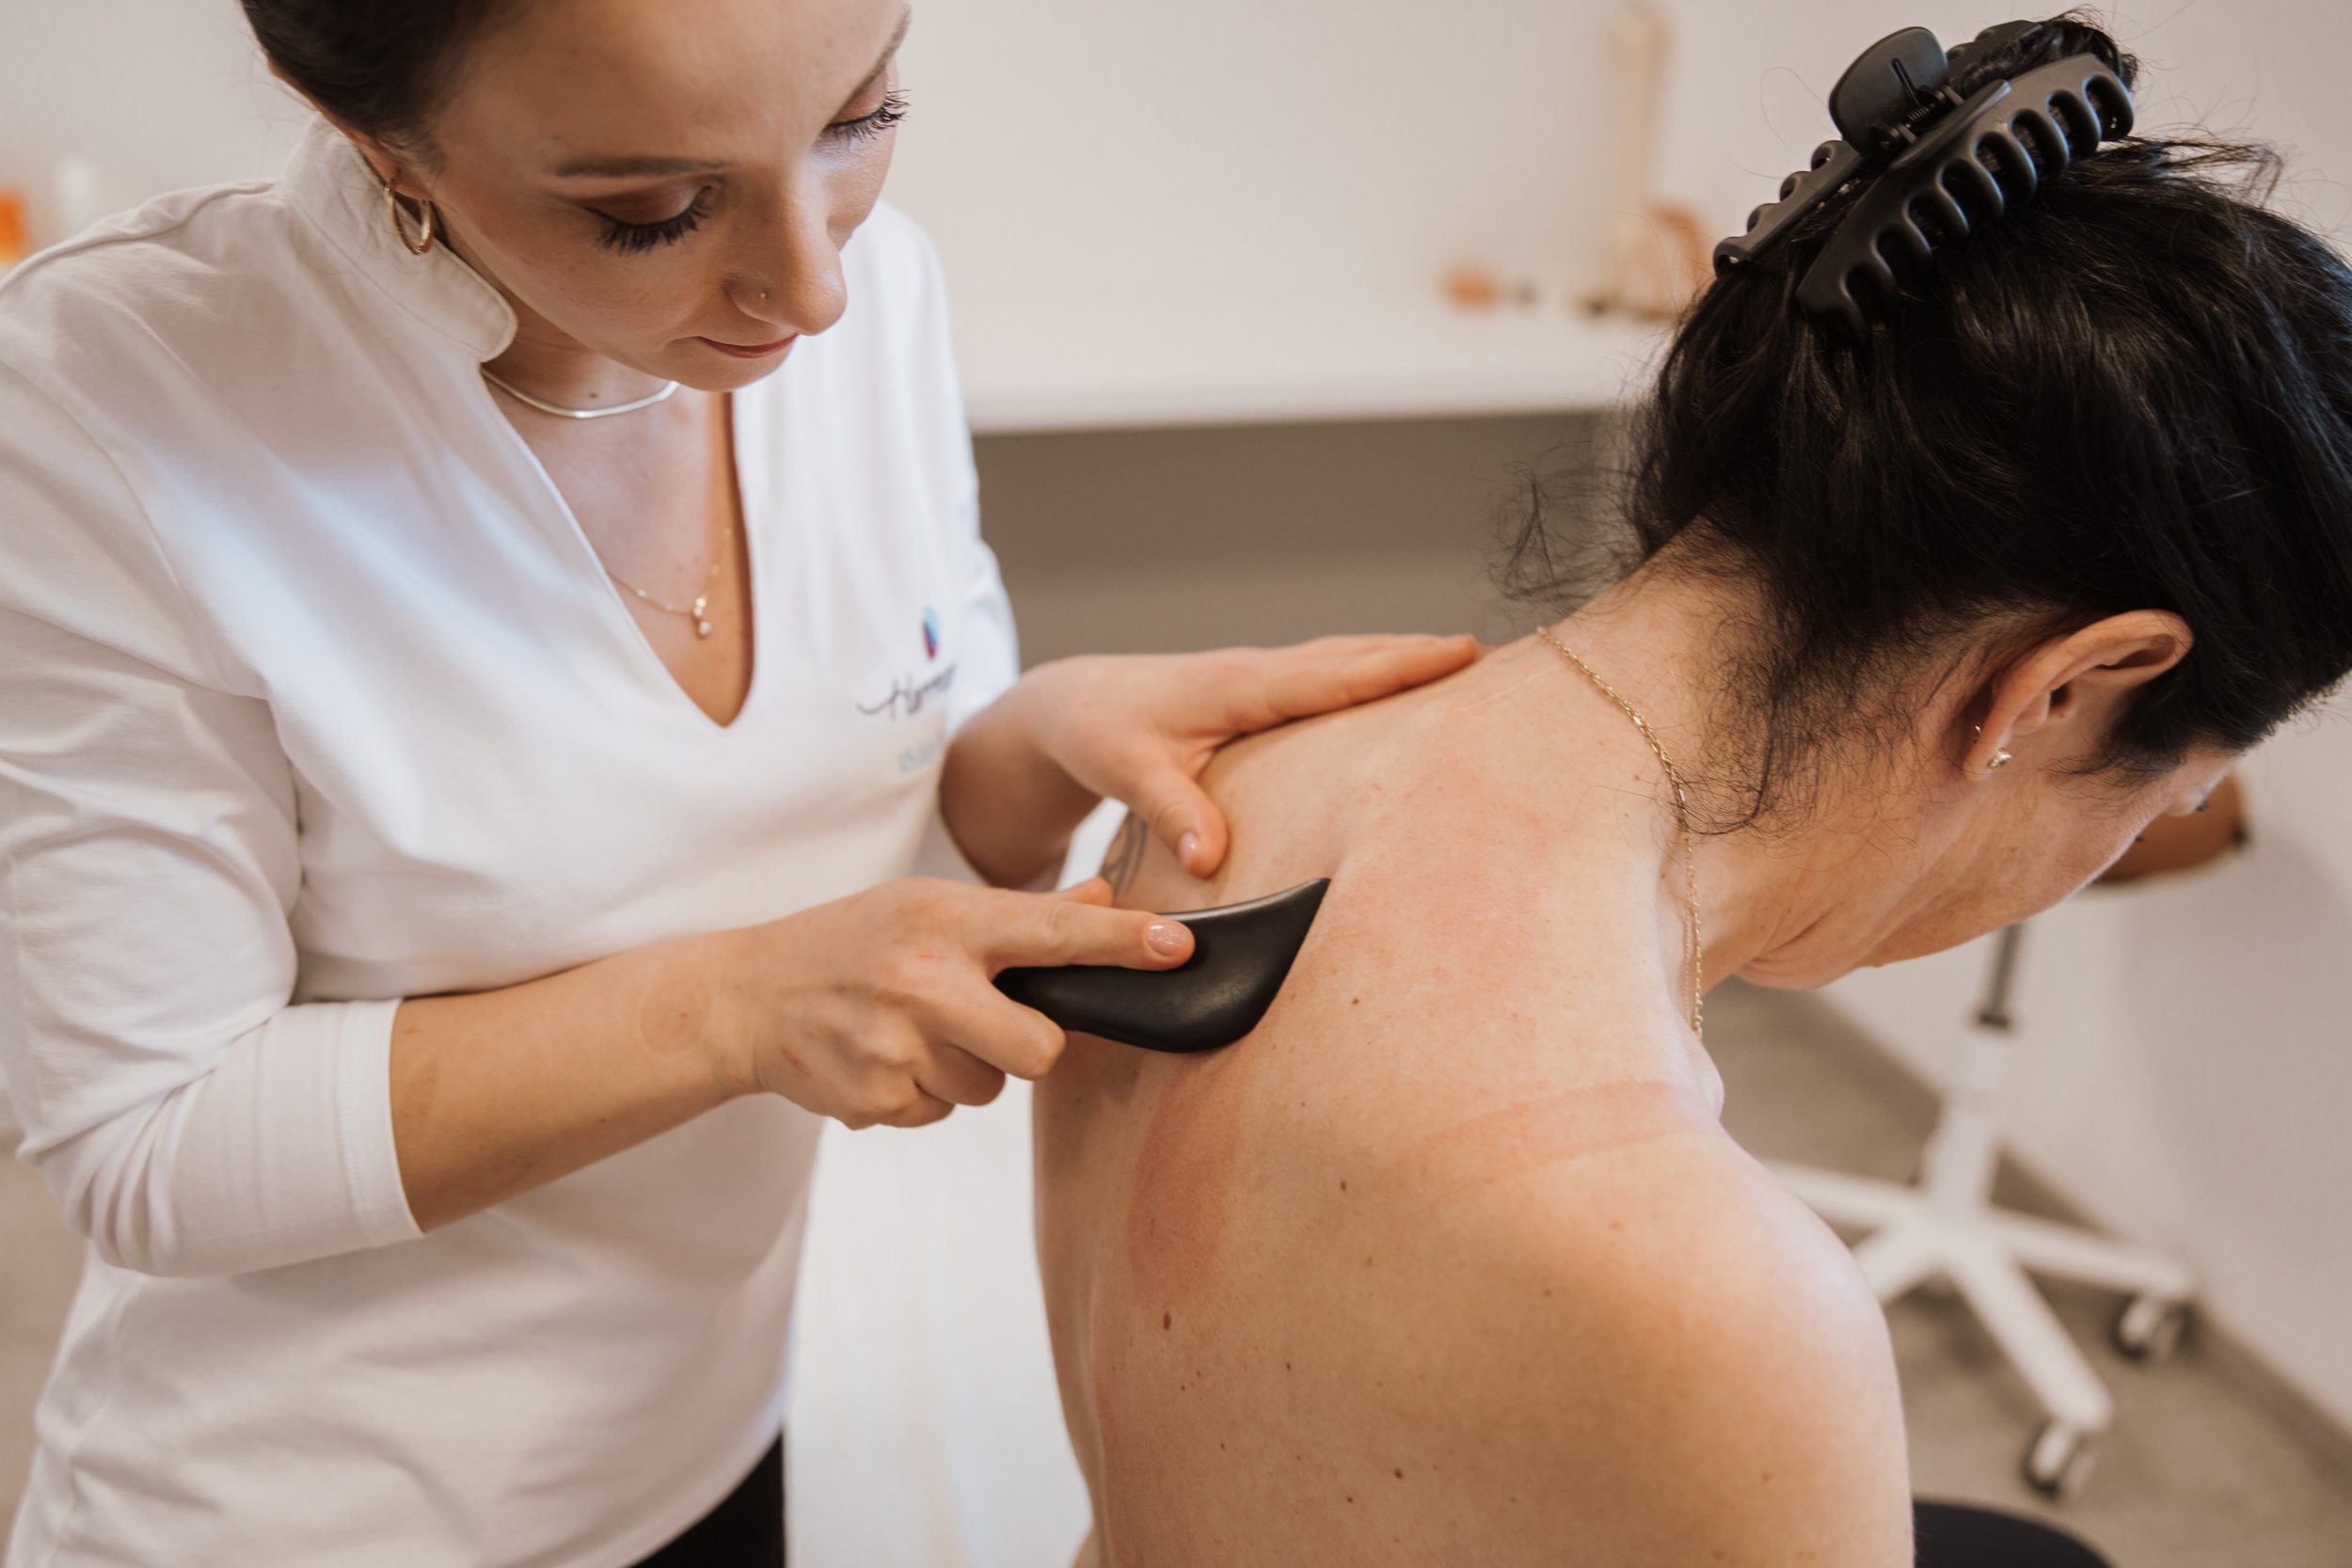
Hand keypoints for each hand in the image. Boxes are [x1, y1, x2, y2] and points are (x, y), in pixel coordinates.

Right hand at [704, 877, 1190, 1128]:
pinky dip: (924, 1092)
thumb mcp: (929, 904)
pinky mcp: (877, 1100)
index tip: (1179, 947)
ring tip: (914, 1030)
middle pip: (1039, 1048)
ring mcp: (897, 1046)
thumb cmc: (852, 940)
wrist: (746, 997)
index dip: (1122, 942)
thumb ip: (1021, 913)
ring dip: (967, 1068)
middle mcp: (924, 981)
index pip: (1052, 931)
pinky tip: (885, 1057)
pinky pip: (942, 1113)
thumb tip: (1106, 902)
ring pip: (990, 1088)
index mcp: (947, 921)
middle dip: (1028, 1044)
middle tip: (983, 1019)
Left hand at [946, 633, 1479, 884]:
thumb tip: (1213, 860)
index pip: (1333, 674)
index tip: (1459, 653)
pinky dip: (1372, 670)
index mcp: (1239, 687)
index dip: (1398, 665)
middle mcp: (1258, 673)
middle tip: (1496, 653)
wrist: (1072, 704)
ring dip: (1403, 657)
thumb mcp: (1127, 772)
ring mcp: (1261, 678)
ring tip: (1468, 662)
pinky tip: (1403, 682)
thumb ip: (1171, 811)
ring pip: (1346, 660)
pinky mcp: (1259, 691)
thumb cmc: (1099, 734)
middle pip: (1356, 657)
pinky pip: (1329, 675)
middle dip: (1423, 653)